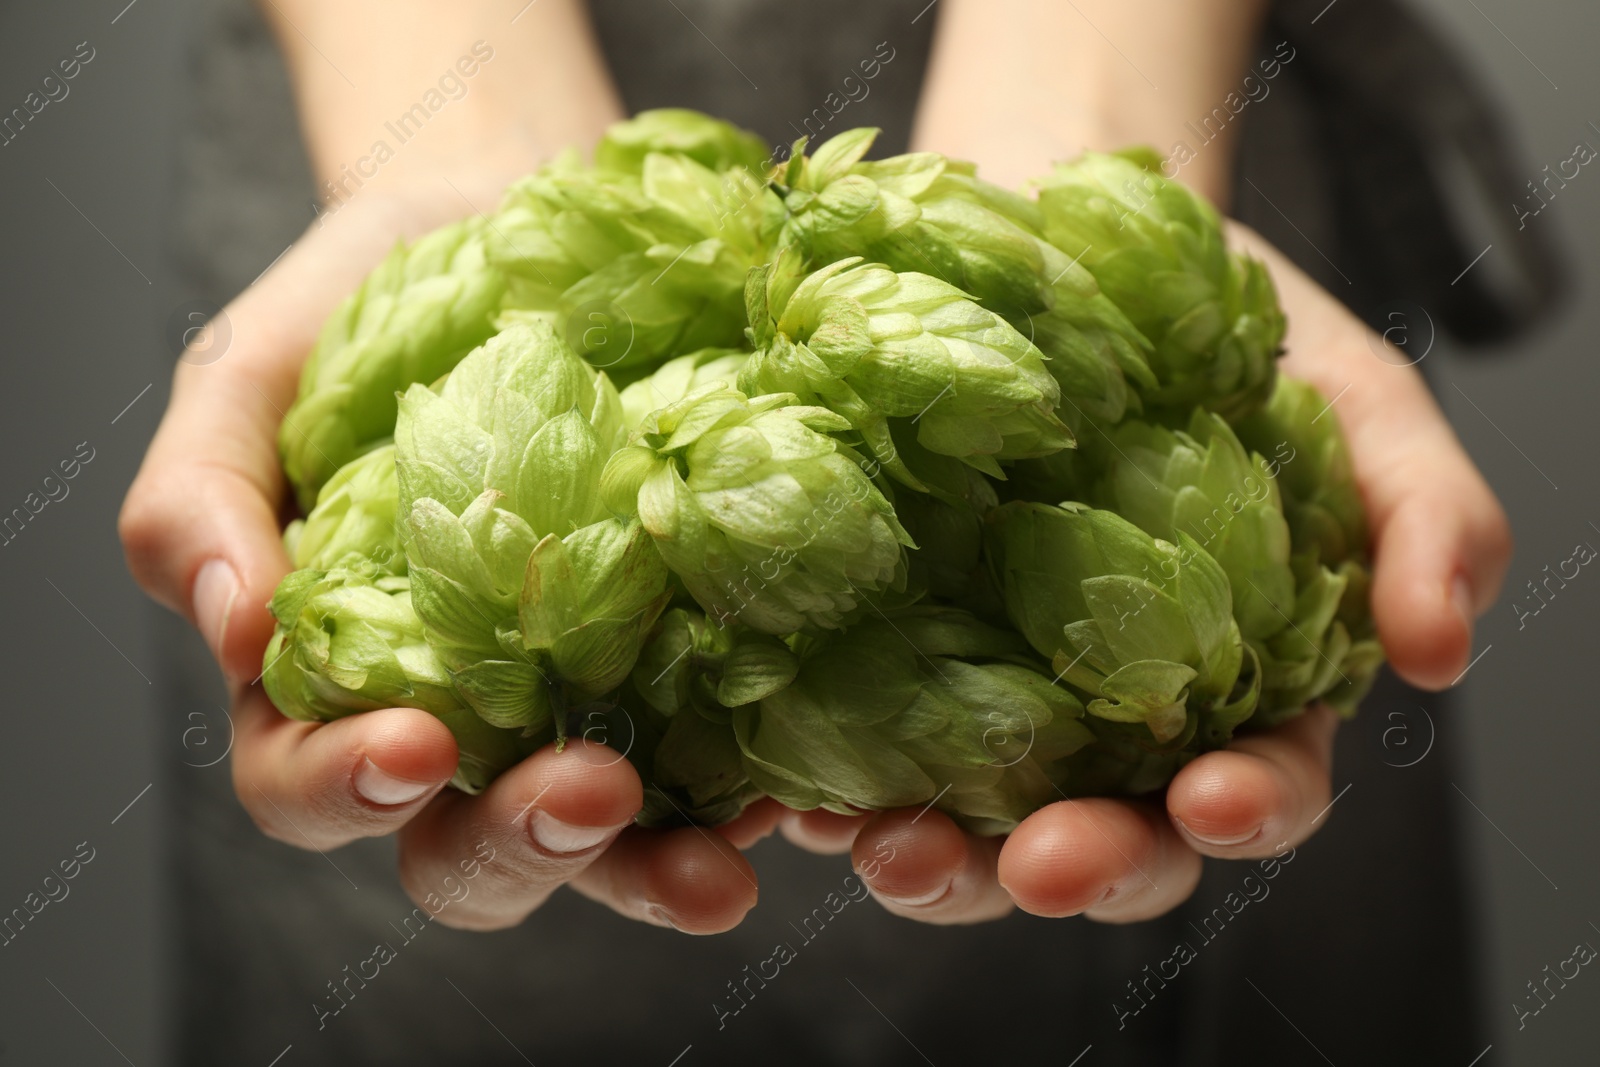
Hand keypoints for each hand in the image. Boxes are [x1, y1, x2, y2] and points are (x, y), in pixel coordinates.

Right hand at [120, 185, 765, 932]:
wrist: (515, 226)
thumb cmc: (364, 306)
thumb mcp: (251, 373)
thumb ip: (198, 498)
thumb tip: (234, 629)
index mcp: (333, 681)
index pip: (313, 786)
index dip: (346, 791)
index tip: (413, 748)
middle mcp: (461, 719)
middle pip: (469, 850)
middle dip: (522, 846)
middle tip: (587, 796)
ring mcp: (582, 701)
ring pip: (603, 840)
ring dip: (651, 870)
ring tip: (719, 861)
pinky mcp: (685, 663)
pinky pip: (717, 759)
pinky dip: (748, 789)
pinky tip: (785, 788)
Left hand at [779, 226, 1511, 923]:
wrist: (1066, 231)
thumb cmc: (1223, 332)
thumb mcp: (1353, 398)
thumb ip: (1424, 515)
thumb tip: (1440, 649)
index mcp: (1243, 686)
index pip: (1258, 784)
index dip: (1241, 809)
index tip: (1206, 800)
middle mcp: (1116, 720)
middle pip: (1111, 837)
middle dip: (1078, 867)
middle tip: (1031, 866)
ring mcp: (995, 691)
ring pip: (975, 821)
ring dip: (939, 859)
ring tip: (887, 850)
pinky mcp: (887, 651)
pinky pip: (854, 743)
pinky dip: (826, 784)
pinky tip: (796, 795)